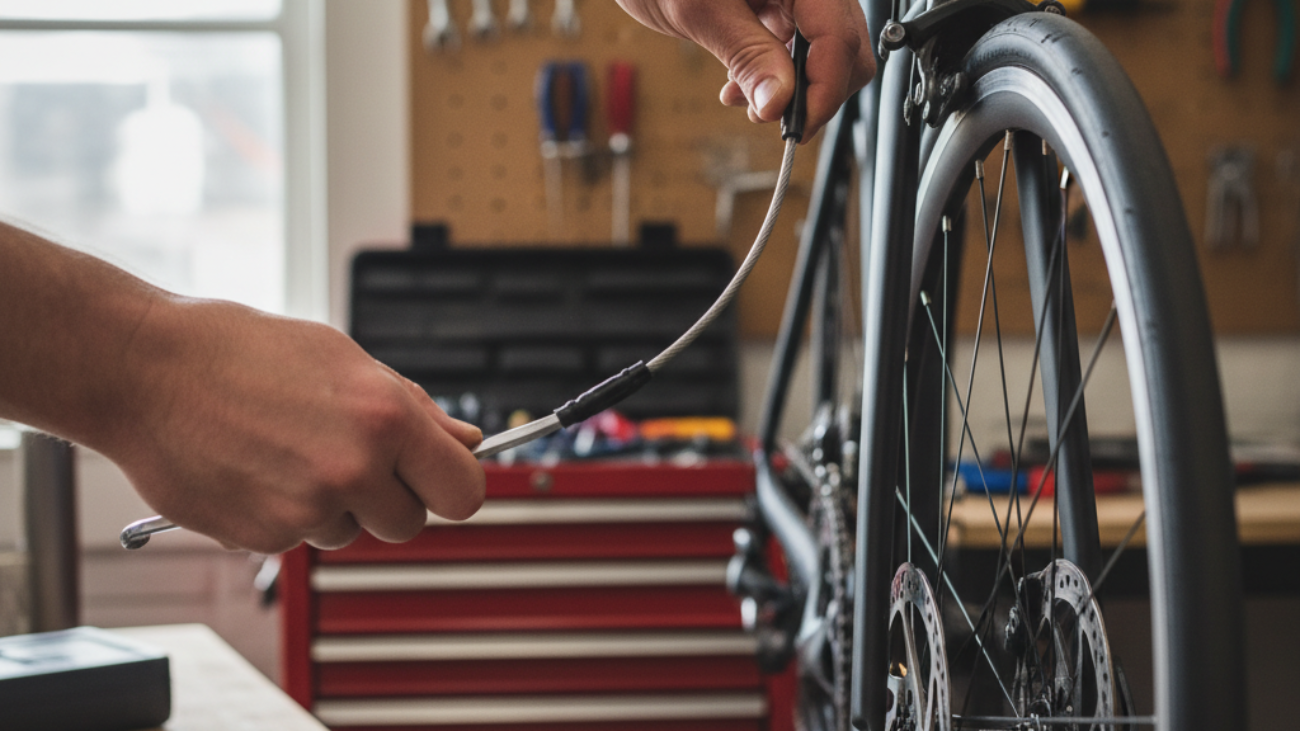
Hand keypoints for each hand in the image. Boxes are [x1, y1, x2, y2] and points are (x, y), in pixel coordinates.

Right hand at [101, 297, 485, 554]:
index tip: (439, 480)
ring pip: (350, 533)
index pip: (464, 492)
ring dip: (332, 505)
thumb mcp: (345, 358)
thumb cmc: (241, 352)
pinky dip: (285, 514)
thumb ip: (415, 409)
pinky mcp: (262, 537)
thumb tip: (466, 442)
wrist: (147, 370)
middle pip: (410, 524)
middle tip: (348, 458)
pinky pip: (298, 540)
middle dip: (389, 499)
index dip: (453, 487)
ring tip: (286, 450)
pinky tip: (256, 468)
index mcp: (385, 418)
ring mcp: (306, 509)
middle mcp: (352, 469)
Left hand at [616, 0, 874, 140]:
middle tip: (774, 120)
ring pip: (826, 50)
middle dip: (816, 91)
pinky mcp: (781, 2)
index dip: (824, 89)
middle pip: (845, 45)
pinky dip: (777, 73)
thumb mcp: (700, 10)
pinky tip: (741, 85)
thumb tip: (777, 103)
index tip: (798, 128)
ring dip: (794, 87)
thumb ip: (746, 54)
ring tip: (747, 103)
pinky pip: (798, 44)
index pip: (838, 35)